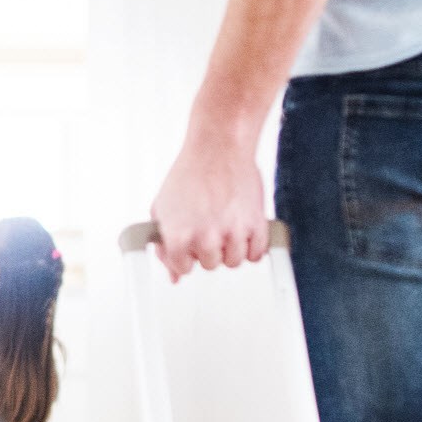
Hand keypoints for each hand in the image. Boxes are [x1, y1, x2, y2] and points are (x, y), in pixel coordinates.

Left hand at [149, 123, 268, 281]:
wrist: (218, 147)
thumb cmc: (190, 174)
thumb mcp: (163, 209)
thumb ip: (165, 245)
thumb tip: (174, 275)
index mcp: (179, 237)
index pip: (182, 269)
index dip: (186, 255)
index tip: (190, 243)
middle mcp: (206, 239)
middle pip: (210, 265)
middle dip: (209, 248)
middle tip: (209, 225)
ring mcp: (233, 233)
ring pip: (235, 261)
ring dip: (232, 247)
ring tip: (227, 223)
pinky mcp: (256, 225)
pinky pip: (257, 253)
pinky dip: (253, 244)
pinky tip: (243, 227)